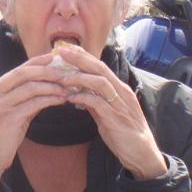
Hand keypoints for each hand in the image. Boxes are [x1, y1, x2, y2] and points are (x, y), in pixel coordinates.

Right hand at [0, 54, 67, 191]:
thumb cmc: (1, 133)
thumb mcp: (9, 110)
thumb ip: (23, 96)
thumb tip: (47, 85)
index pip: (17, 69)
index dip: (36, 62)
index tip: (54, 57)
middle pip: (22, 73)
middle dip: (46, 71)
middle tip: (65, 72)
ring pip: (30, 87)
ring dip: (51, 86)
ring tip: (66, 89)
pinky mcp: (8, 117)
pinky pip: (33, 103)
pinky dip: (49, 100)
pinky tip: (60, 100)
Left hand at [56, 45, 166, 179]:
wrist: (142, 155)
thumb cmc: (123, 132)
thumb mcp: (106, 113)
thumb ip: (94, 100)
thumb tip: (77, 91)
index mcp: (120, 89)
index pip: (101, 66)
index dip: (84, 56)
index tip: (67, 49)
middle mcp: (122, 93)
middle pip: (100, 69)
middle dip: (80, 59)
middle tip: (62, 52)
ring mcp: (120, 105)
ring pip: (100, 83)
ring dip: (79, 78)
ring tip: (62, 78)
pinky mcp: (117, 118)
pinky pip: (98, 103)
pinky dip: (83, 97)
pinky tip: (70, 98)